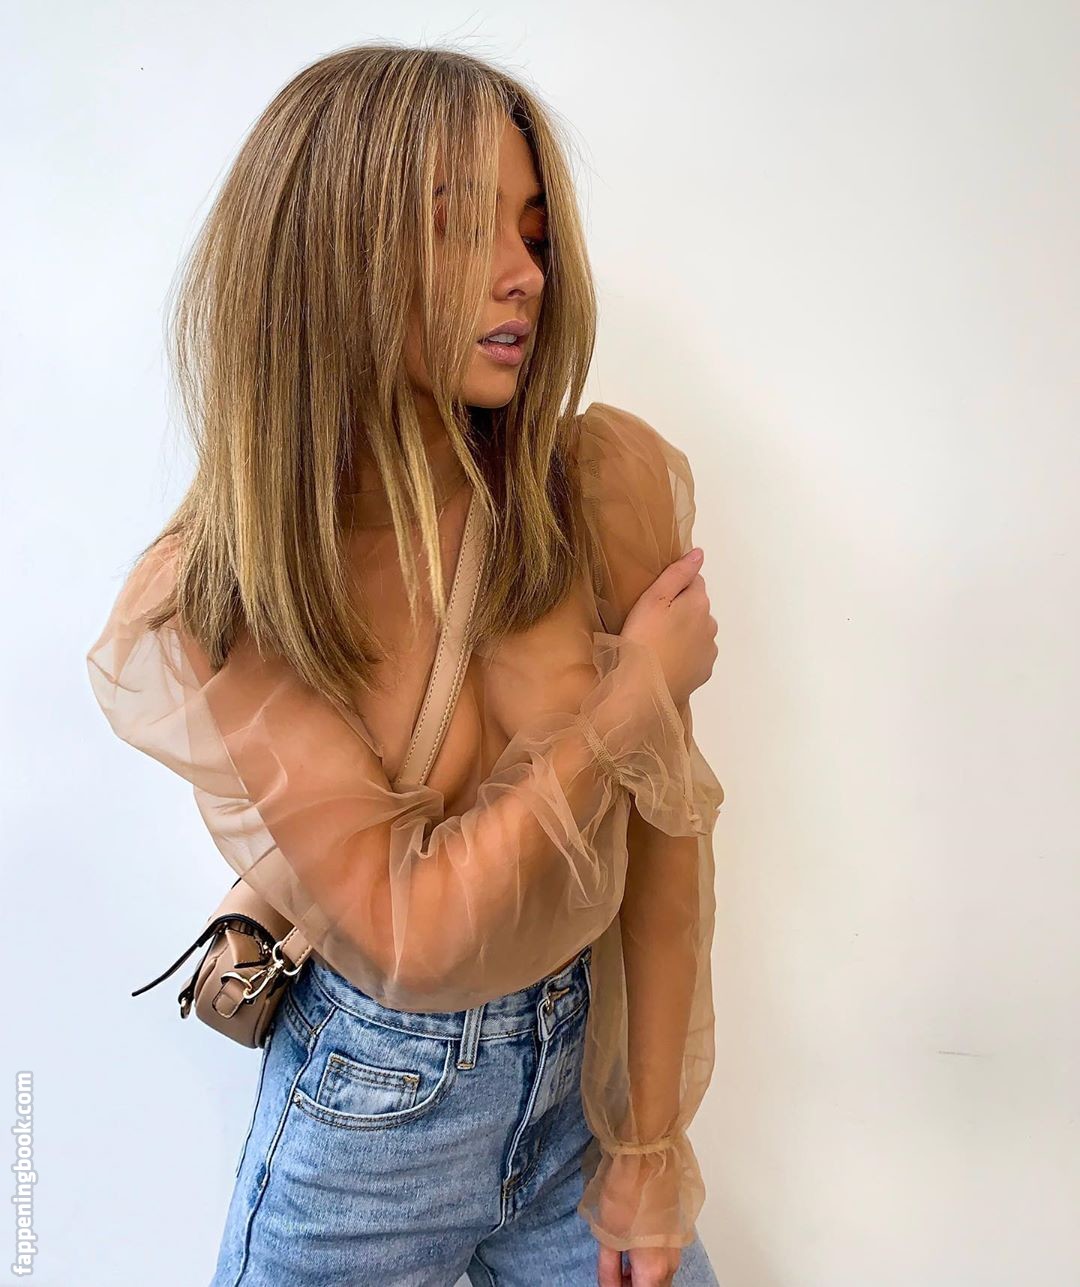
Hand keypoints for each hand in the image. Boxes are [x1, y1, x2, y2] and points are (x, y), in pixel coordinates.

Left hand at [591, 1149, 686, 1284]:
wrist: (646, 1156)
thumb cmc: (626, 1192)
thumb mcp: (607, 1235)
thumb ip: (608, 1269)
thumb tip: (608, 1286)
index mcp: (653, 1269)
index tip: (610, 1285)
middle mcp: (670, 1263)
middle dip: (634, 1285)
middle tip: (613, 1278)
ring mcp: (676, 1247)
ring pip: (661, 1276)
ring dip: (642, 1276)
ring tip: (620, 1264)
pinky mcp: (675, 1232)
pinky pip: (664, 1259)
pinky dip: (650, 1262)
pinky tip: (632, 1249)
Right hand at [621, 548, 717, 707]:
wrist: (642, 689)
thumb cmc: (642, 638)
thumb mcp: (653, 598)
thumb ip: (677, 574)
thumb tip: (700, 554)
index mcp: (699, 603)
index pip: (694, 581)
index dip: (674, 587)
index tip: (655, 600)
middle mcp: (711, 624)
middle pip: (697, 608)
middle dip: (681, 610)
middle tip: (652, 623)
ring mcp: (709, 651)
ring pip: (698, 632)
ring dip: (684, 633)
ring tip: (658, 644)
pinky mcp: (704, 672)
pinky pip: (697, 655)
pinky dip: (686, 655)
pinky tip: (667, 661)